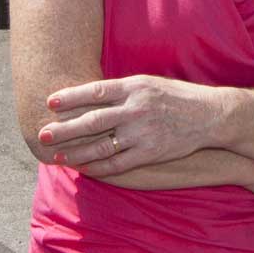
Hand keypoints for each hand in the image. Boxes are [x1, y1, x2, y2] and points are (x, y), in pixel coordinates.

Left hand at [38, 74, 231, 176]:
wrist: (210, 115)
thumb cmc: (177, 96)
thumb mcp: (150, 83)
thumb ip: (123, 90)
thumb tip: (90, 94)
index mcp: (136, 87)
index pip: (96, 90)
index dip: (71, 96)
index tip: (50, 102)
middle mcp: (137, 109)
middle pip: (93, 121)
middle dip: (65, 129)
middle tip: (43, 134)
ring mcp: (143, 133)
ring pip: (102, 146)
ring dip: (77, 153)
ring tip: (59, 156)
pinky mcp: (151, 152)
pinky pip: (118, 163)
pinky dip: (99, 168)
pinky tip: (85, 169)